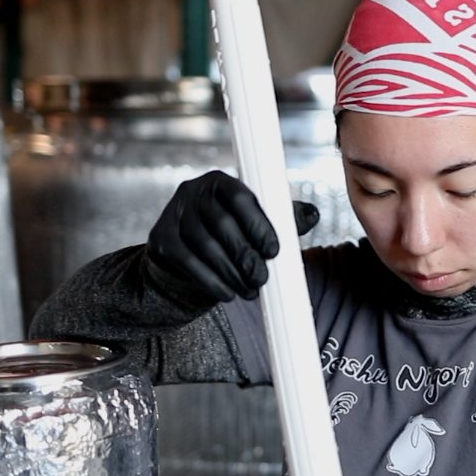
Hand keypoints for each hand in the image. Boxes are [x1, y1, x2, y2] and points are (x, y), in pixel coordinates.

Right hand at [147, 170, 318, 302]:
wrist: (184, 254)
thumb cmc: (228, 233)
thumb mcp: (256, 221)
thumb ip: (284, 217)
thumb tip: (314, 214)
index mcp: (220, 181)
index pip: (240, 197)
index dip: (258, 224)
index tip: (274, 250)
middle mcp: (192, 192)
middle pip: (221, 224)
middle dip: (245, 254)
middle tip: (262, 278)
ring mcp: (173, 215)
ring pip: (205, 246)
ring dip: (231, 273)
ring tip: (250, 290)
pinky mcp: (161, 240)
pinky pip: (188, 263)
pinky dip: (211, 281)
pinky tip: (228, 294)